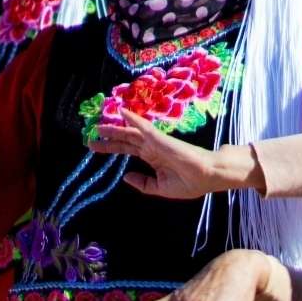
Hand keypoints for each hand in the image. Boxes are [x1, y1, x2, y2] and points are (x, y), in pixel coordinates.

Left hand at [95, 113, 255, 199]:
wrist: (210, 175)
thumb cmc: (191, 182)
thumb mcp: (162, 188)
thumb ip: (143, 183)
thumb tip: (126, 176)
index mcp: (154, 158)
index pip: (129, 150)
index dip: (113, 147)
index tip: (96, 147)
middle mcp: (153, 148)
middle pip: (127, 140)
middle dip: (109, 138)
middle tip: (91, 136)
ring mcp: (156, 142)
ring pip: (131, 132)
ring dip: (115, 128)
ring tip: (98, 125)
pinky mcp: (160, 139)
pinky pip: (144, 127)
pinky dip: (133, 119)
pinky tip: (121, 112)